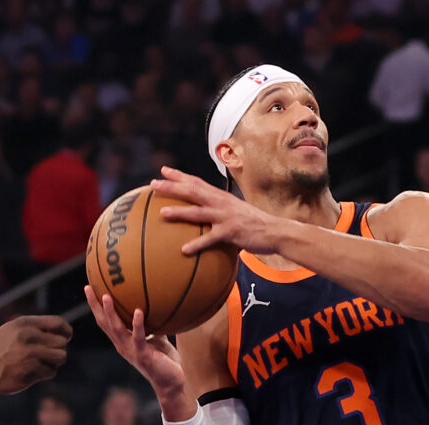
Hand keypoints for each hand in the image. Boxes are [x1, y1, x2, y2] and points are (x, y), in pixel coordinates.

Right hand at [0, 316, 71, 393]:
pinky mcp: (30, 371)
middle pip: (62, 343)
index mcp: (25, 323)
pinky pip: (51, 371)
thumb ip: (37, 327)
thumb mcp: (15, 329)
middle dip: (57, 350)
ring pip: (60, 357)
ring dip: (54, 362)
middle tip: (45, 355)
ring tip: (41, 363)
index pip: (58, 323)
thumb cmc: (2, 347)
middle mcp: (28, 336)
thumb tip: (66, 333)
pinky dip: (45, 373)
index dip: (66, 332)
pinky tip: (33, 372)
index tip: (65, 338)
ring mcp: (29, 354)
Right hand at [85, 287, 185, 396]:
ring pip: (116, 329)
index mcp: (123, 341)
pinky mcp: (143, 355)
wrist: (172, 383)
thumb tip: (156, 304)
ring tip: (106, 296)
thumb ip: (153, 325)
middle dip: (95, 305)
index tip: (90, 288)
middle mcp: (122, 345)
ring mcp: (131, 351)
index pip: (105, 321)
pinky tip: (138, 311)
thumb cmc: (165, 361)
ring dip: (110, 312)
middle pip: (104, 323)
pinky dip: (138, 324)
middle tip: (88, 287)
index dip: (96, 306)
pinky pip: (139, 337)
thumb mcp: (157, 338)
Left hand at [152, 166, 280, 254]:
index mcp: (221, 196)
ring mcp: (225, 217)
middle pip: (192, 191)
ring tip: (162, 213)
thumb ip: (220, 209)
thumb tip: (205, 215)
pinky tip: (184, 250)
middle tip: (154, 184)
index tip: (163, 170)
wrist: (274, 231)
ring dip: (179, 212)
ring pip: (198, 212)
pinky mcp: (230, 232)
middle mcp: (221, 203)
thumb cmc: (254, 223)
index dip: (179, 175)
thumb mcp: (235, 211)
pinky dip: (197, 244)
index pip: (197, 182)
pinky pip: (210, 239)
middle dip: (172, 187)